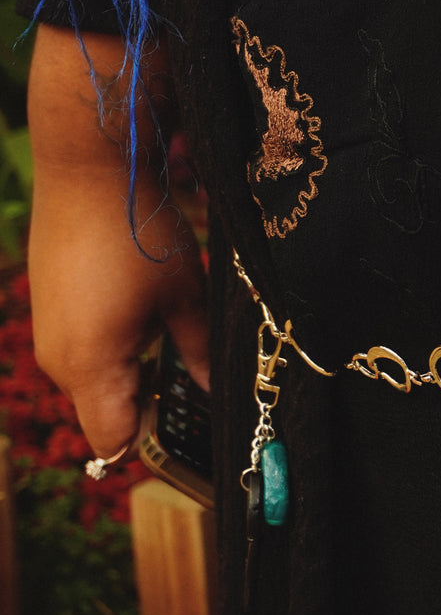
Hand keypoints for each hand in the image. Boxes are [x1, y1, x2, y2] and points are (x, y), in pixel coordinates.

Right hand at [26, 25, 208, 457]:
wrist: (89, 172)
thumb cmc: (140, 234)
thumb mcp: (185, 298)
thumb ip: (200, 352)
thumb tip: (217, 391)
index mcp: (91, 366)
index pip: (112, 439)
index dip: (150, 442)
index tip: (188, 433)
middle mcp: (59, 359)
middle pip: (104, 413)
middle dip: (147, 406)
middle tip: (194, 382)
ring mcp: (49, 334)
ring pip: (95, 382)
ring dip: (132, 374)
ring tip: (171, 338)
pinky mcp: (49, 311)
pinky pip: (82, 352)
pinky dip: (114, 349)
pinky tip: (143, 314)